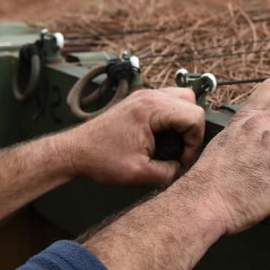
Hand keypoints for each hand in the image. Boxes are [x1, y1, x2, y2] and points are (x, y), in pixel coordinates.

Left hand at [61, 87, 206, 186]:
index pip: (195, 116)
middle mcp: (150, 96)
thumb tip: (182, 168)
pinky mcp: (139, 101)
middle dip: (192, 129)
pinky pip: (168, 101)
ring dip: (183, 120)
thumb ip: (169, 173)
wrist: (74, 151)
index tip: (181, 159)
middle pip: (192, 103)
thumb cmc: (100, 159)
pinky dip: (172, 116)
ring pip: (182, 98)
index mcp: (152, 109)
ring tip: (172, 142)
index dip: (194, 141)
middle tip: (180, 150)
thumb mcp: (140, 174)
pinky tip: (162, 136)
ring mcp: (144, 95)